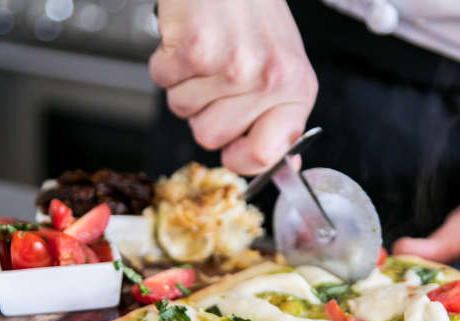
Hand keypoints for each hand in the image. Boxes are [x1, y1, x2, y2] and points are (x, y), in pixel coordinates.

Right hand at [149, 0, 317, 174]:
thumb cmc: (252, 12)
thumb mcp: (283, 66)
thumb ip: (281, 118)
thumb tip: (283, 166)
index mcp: (296, 89)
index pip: (264, 156)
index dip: (240, 159)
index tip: (232, 150)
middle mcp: (268, 79)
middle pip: (210, 137)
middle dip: (203, 111)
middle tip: (217, 75)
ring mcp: (232, 66)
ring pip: (183, 111)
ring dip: (184, 84)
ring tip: (205, 53)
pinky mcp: (196, 50)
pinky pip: (163, 81)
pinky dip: (166, 63)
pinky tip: (187, 40)